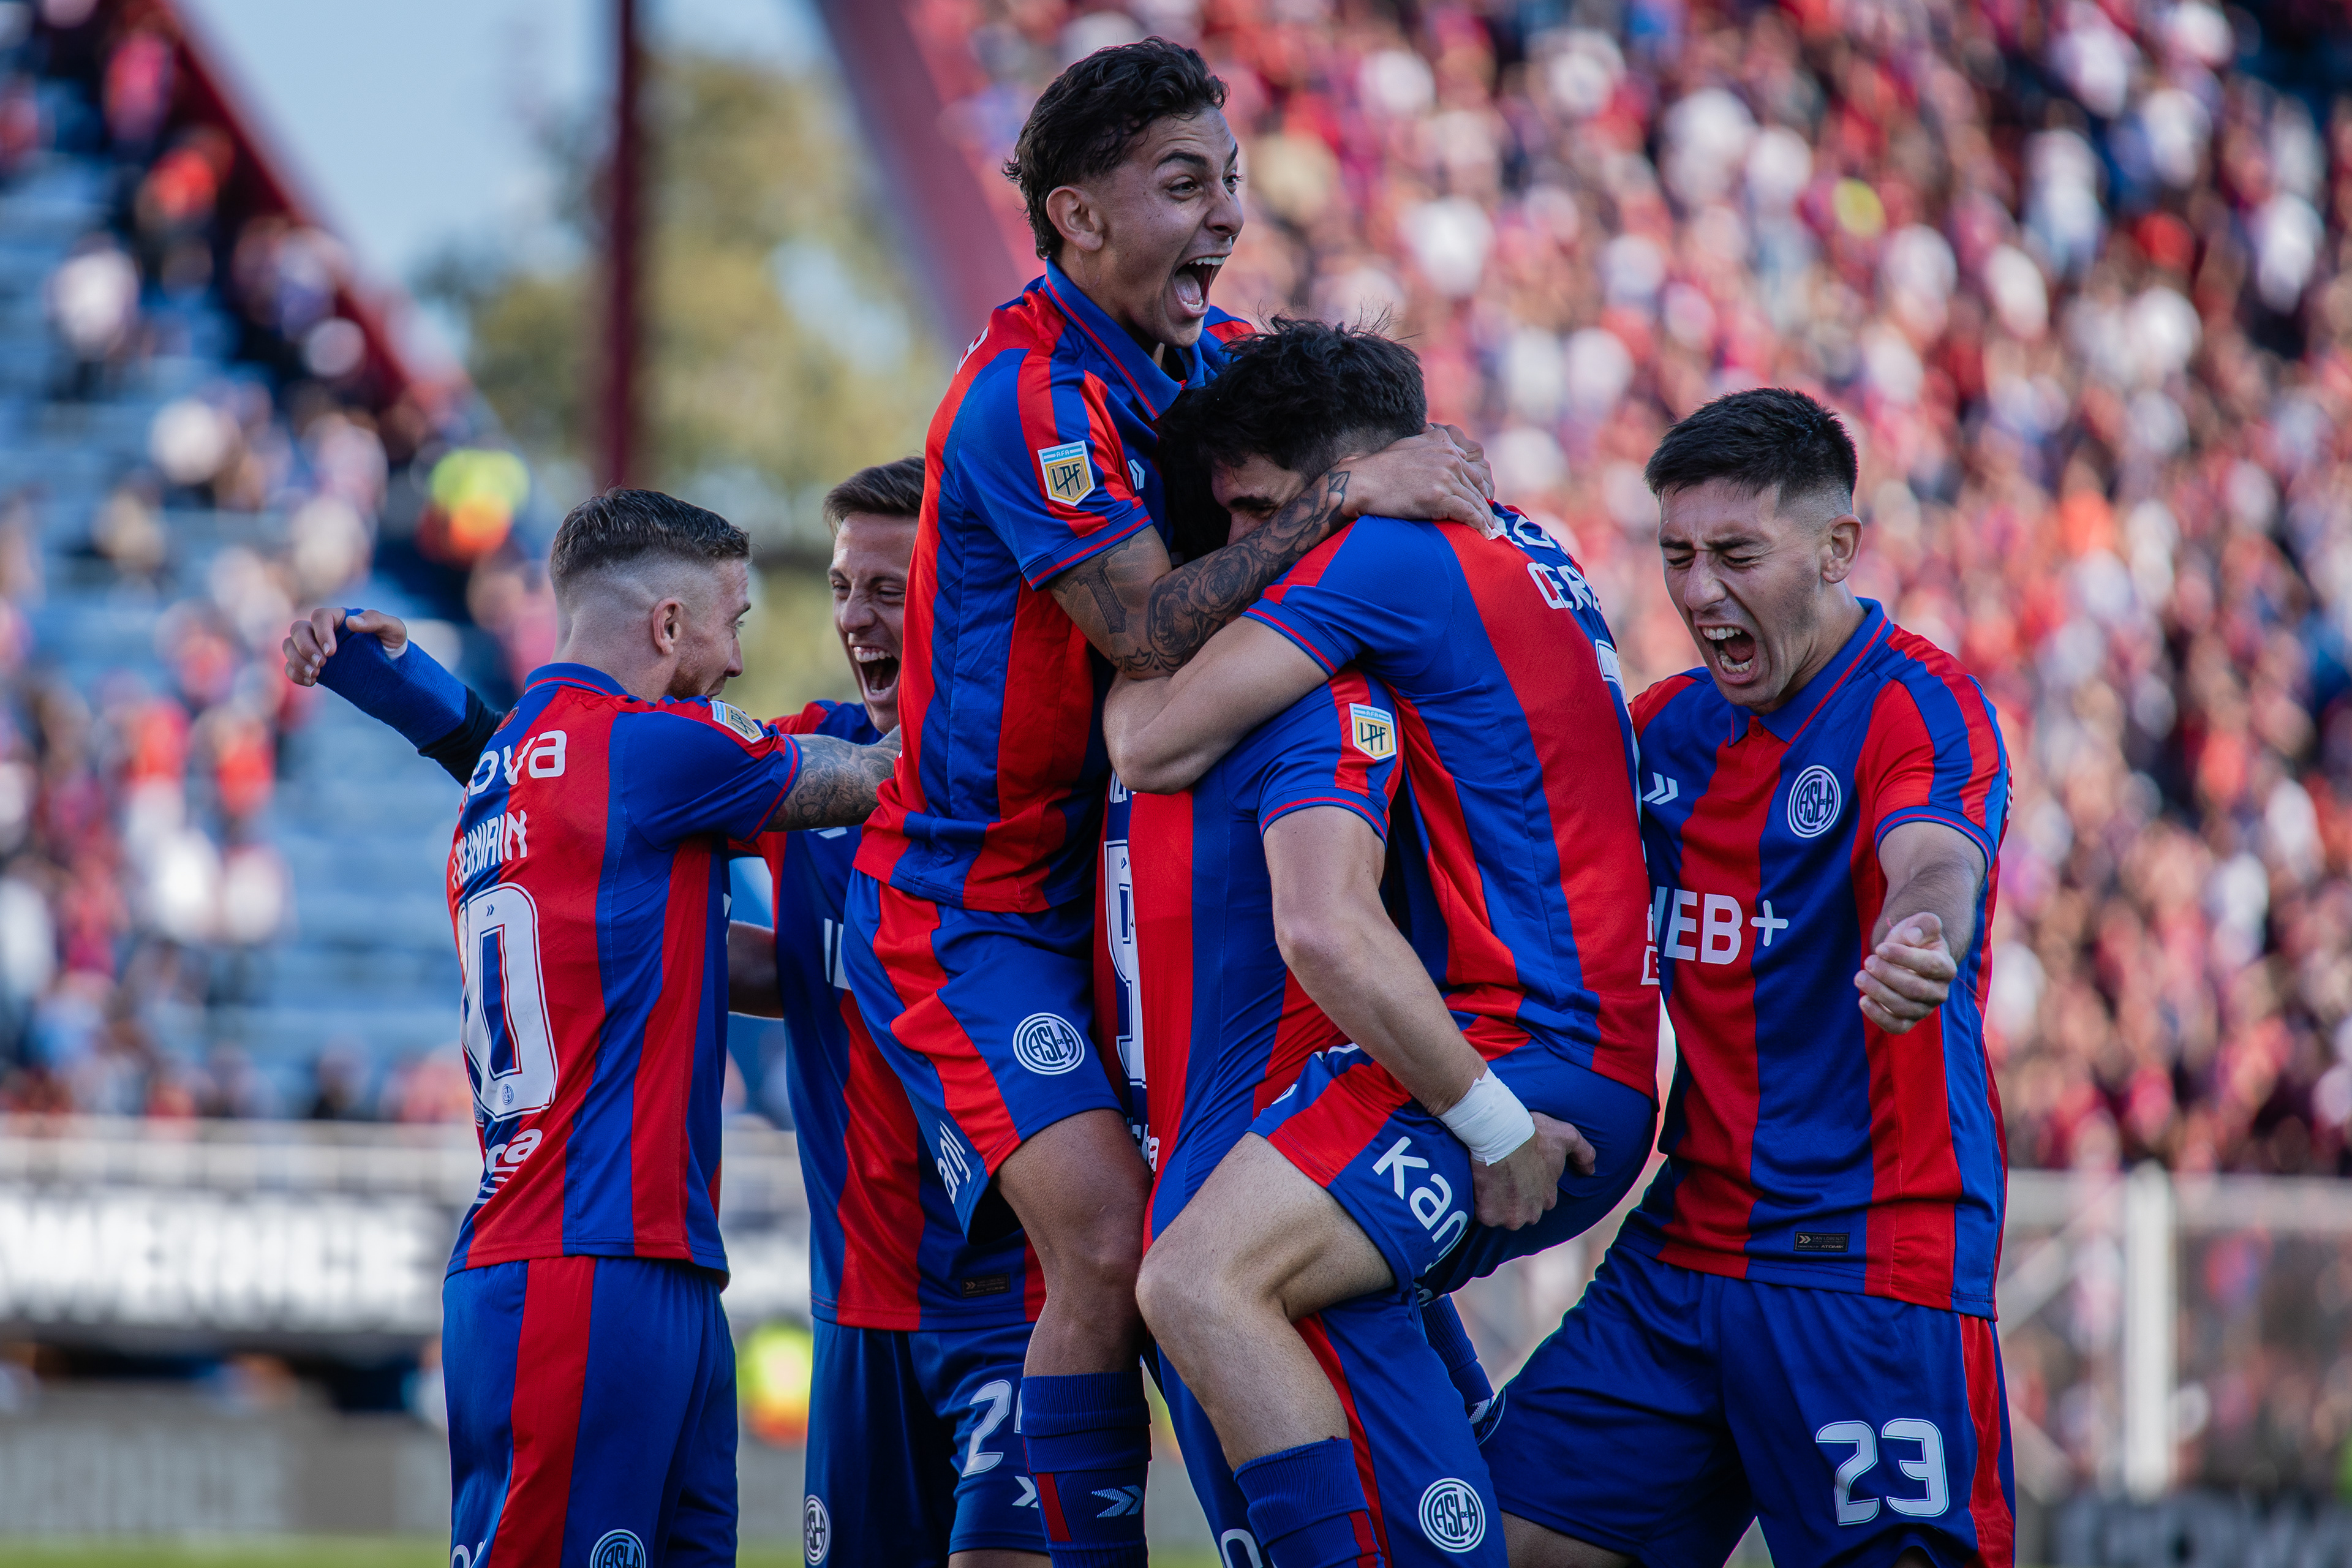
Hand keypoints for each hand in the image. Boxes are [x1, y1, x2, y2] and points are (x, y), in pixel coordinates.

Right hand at [283, 607, 408, 685]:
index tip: (331, 652)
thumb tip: (351, 622)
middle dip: (305, 647)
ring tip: (315, 674)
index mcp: (339, 617)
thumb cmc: (392, 645)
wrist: (390, 668)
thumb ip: (376, 621)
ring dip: (297, 660)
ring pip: (289, 646)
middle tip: (322, 664)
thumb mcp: (394, 630)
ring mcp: (314, 648)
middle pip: (298, 629)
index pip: (319, 616)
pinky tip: (312, 682)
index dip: (321, 633)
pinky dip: (294, 674)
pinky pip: (290, 666)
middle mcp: (322, 630)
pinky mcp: (311, 665)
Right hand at [1342, 424, 1494, 532]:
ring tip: (1490, 532)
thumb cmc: (1380, 468)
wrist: (1362, 481)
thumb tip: (1443, 449)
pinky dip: (1478, 524)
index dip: (1480, 489)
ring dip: (1485, 519)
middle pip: (1476, 487)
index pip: (1471, 470)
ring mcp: (1445, 476)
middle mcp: (1449, 458)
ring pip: (1474, 501)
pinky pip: (1467, 513)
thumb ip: (1431, 445)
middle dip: (1484, 506)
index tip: (1483, 502)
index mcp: (1444, 445)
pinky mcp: (1440, 496)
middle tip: (1491, 522)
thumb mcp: (1410, 445)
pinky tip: (1483, 534)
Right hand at [1468, 1112, 1592, 1227]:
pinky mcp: (1487, 1216)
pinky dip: (1478, 1203)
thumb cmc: (1533, 1132)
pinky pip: (1480, 1214)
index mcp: (1548, 1199)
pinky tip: (1478, 1185)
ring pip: (1499, 1215)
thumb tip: (1590, 1171)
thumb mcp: (1566, 1136)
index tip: (1518, 1170)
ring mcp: (1508, 1217)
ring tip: (1488, 1180)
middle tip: (1502, 1176)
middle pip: (1519, 1212)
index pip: (1538, 1200)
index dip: (1526, 1185)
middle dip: (1511, 1199)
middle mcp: (1531, 1214)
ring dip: (1494, 1203)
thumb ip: (1583, 1153)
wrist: (1500, 1131)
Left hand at [1855, 913, 1954, 1032]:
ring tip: (1860, 976)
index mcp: (1946, 968)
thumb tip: (1912, 937)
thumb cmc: (1913, 939)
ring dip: (1878, 992)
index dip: (1903, 957)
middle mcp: (1939, 992)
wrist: (1905, 957)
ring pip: (1904, 1009)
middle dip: (1887, 975)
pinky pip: (1897, 1027)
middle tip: (1868, 961)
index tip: (1880, 948)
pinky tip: (1863, 1000)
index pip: (1930, 965)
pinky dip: (1878, 1017)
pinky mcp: (1908, 1021)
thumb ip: (1924, 924)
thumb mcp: (1921, 924)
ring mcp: (1924, 1009)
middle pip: (1916, 989)